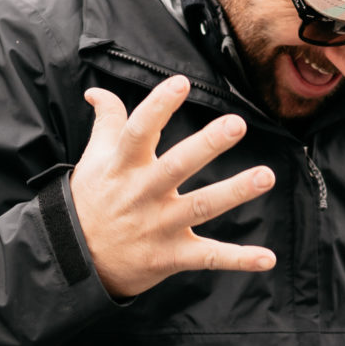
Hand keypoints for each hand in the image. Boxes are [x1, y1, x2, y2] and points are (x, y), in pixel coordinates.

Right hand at [70, 75, 277, 300]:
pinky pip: (209, 257)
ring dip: (234, 192)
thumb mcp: (94, 161)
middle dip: (208, 145)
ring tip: (265, 176)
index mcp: (123, 166)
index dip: (158, 106)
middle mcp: (142, 194)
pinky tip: (267, 258)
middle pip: (178, 166)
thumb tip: (97, 91)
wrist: (77, 262)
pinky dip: (239, 259)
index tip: (181, 83)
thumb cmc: (91, 202)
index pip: (139, 131)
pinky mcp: (171, 256)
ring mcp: (158, 226)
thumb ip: (106, 123)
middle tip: (237, 123)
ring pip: (201, 207)